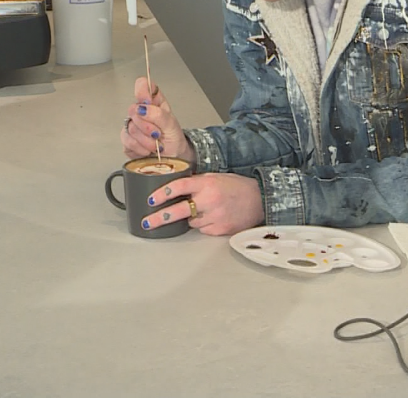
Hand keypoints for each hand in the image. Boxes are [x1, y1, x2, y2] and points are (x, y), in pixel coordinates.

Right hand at [120, 77, 193, 161]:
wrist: (172, 156)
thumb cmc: (173, 137)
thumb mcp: (172, 125)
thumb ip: (159, 115)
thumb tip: (143, 108)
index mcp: (154, 101)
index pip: (142, 85)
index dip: (142, 91)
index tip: (147, 102)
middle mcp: (141, 111)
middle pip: (133, 109)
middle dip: (147, 125)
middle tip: (158, 133)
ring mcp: (132, 124)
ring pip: (130, 128)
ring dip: (146, 140)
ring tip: (156, 144)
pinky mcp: (126, 139)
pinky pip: (127, 141)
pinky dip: (140, 148)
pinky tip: (147, 150)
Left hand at [140, 173, 264, 235]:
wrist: (260, 200)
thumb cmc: (238, 187)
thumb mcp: (216, 177)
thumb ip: (197, 183)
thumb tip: (175, 189)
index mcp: (206, 183)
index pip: (178, 186)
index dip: (162, 193)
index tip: (151, 199)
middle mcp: (208, 200)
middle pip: (177, 210)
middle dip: (159, 217)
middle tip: (147, 222)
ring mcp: (214, 216)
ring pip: (190, 222)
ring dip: (191, 218)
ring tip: (205, 210)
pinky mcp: (219, 229)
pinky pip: (203, 229)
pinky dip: (204, 225)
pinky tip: (215, 217)